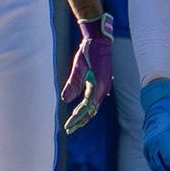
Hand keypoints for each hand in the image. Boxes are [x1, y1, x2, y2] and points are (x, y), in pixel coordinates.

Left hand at [60, 14, 112, 133]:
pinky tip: (83, 111)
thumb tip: (65, 100)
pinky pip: (95, 100)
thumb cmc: (88, 52)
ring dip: (84, 116)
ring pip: (94, 106)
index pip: (86, 108)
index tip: (68, 126)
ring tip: (75, 124)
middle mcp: (103, 89)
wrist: (100, 41)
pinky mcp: (103, 83)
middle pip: (91, 110)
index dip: (76, 118)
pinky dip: (88, 108)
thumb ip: (72, 84)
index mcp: (98, 86)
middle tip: (68, 129)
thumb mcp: (78, 67)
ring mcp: (104, 87)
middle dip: (80, 121)